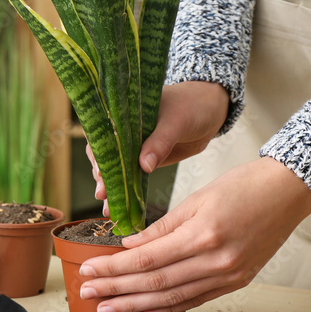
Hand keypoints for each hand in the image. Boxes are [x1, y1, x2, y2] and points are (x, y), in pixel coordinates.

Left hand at [77, 157, 310, 311]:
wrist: (290, 191)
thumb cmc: (242, 185)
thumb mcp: (196, 198)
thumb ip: (161, 227)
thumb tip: (128, 247)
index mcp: (202, 235)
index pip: (145, 259)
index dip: (113, 268)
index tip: (87, 272)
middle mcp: (216, 261)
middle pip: (154, 283)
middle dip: (116, 291)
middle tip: (86, 295)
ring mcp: (229, 276)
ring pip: (173, 297)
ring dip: (135, 305)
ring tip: (107, 311)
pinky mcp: (238, 282)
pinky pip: (196, 300)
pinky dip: (168, 309)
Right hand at [85, 81, 228, 214]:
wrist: (211, 112)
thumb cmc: (191, 105)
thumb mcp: (176, 121)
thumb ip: (160, 142)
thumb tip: (144, 166)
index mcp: (124, 113)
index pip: (102, 133)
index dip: (99, 153)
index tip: (100, 171)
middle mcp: (124, 130)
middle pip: (105, 154)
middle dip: (102, 175)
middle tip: (102, 193)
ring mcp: (134, 145)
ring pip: (116, 167)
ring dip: (111, 186)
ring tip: (109, 205)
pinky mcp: (145, 158)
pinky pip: (131, 174)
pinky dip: (126, 189)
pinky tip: (121, 204)